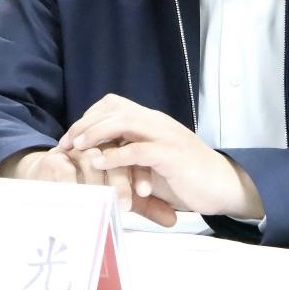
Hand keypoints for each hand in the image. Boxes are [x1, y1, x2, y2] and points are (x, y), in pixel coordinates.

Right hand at [0, 145, 175, 224]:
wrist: (53, 185)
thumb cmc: (94, 190)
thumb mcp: (123, 196)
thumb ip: (148, 205)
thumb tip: (173, 220)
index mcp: (118, 147)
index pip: (133, 152)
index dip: (139, 171)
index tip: (145, 193)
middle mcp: (97, 144)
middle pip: (112, 154)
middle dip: (120, 179)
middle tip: (126, 202)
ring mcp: (76, 150)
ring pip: (89, 159)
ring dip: (97, 182)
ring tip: (102, 202)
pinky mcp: (54, 160)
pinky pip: (64, 168)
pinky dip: (71, 182)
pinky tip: (78, 197)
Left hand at [60, 94, 263, 219]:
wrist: (222, 185)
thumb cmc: (186, 177)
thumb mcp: (153, 161)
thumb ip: (131, 153)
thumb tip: (99, 157)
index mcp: (152, 121)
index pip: (113, 104)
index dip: (88, 117)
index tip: (69, 138)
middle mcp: (156, 122)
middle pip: (114, 109)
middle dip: (85, 124)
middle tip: (66, 144)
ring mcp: (165, 136)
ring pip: (124, 122)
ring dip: (96, 133)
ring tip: (78, 148)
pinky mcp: (171, 155)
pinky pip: (138, 150)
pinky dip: (116, 155)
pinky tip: (101, 163)